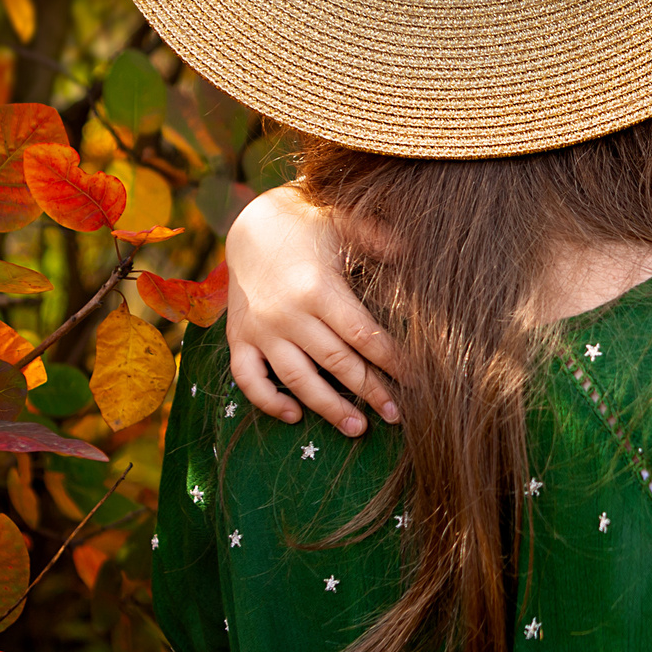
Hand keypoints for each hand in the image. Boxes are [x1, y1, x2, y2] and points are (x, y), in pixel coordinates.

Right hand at [225, 185, 403, 435]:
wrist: (248, 224)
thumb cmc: (306, 225)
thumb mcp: (341, 222)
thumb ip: (374, 236)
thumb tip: (409, 249)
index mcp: (318, 288)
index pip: (361, 335)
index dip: (390, 360)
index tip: (414, 380)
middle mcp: (287, 313)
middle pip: (336, 363)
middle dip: (369, 391)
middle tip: (396, 415)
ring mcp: (261, 329)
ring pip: (296, 378)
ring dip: (327, 408)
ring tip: (357, 428)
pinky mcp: (238, 338)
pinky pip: (248, 379)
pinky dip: (267, 401)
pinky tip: (294, 416)